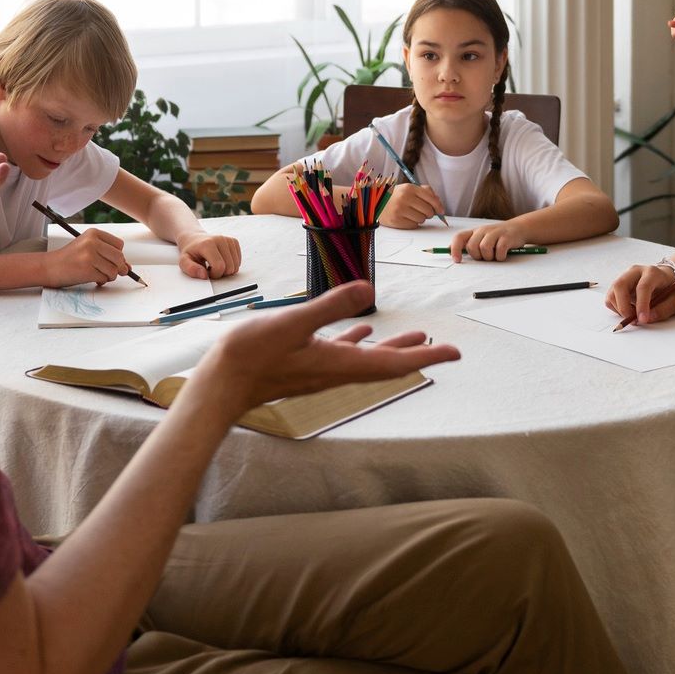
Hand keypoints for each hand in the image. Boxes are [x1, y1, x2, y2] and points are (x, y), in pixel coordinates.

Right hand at [45, 228, 130, 286]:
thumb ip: (108, 255)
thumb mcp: (89, 249)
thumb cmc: (70, 258)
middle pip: (119, 257)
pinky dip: (101, 281)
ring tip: (100, 275)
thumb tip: (128, 267)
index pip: (119, 245)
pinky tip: (93, 279)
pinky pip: (104, 278)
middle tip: (112, 272)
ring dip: (110, 276)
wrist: (50, 267)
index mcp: (93, 233)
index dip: (118, 256)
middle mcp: (92, 242)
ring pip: (114, 270)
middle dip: (119, 268)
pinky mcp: (86, 270)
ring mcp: (89, 256)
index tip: (112, 261)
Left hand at [177, 232, 241, 279]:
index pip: (219, 266)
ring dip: (226, 270)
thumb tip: (204, 275)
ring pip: (235, 265)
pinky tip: (222, 261)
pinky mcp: (234, 241)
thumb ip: (191, 269)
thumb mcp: (184, 261)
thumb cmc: (190, 251)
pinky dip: (231, 265)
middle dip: (220, 273)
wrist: (194, 239)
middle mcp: (220, 239)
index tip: (207, 272)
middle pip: (229, 267)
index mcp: (207, 244)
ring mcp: (228, 239)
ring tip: (215, 265)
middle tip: (210, 269)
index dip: (214, 275)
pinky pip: (238, 261)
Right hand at [191, 282, 459, 412]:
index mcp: (339, 364)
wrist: (220, 384)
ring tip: (417, 338)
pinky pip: (342, 354)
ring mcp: (321, 370)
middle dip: (418, 354)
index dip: (427, 357)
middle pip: (387, 365)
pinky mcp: (305, 365)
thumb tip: (368, 289)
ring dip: (393, 349)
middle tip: (446, 349)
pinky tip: (360, 333)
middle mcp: (336, 371)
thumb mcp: (293, 323)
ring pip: (368, 360)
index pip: (394, 364)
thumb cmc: (252, 354)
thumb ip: (331, 306)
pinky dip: (358, 343)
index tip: (454, 354)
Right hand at [381, 183, 445, 228]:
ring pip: (422, 219)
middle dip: (429, 213)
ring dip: (421, 218)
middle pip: (428, 211)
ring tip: (412, 213)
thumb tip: (438, 203)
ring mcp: (400, 210)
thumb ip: (425, 192)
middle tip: (424, 211)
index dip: (438, 206)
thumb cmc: (396, 196)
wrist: (376, 203)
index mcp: (410, 188)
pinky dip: (413, 223)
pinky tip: (407, 218)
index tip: (441, 211)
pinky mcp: (397, 220)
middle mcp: (405, 198)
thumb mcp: (409, 189)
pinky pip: (414, 225)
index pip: (431, 199)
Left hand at [448, 221, 531, 261]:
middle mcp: (483, 230)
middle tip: (486, 256)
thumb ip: (468, 244)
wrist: (519, 228)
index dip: (455, 249)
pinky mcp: (506, 237)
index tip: (456, 260)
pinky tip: (503, 254)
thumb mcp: (481, 238)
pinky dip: (500, 257)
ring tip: (495, 255)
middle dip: (477, 256)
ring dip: (489, 257)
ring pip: (484, 248)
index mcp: (475, 232)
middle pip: (472, 246)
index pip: (459, 237)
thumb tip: (451, 253)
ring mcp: (495, 233)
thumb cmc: (498, 237)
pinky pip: (499, 251)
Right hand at [605, 260, 674, 326]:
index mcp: (652, 273)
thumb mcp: (674, 301)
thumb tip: (646, 319)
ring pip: (612, 293)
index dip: (642, 305)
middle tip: (632, 320)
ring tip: (634, 314)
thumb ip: (662, 310)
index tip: (643, 320)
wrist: (665, 280)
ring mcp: (624, 277)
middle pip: (620, 285)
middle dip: (623, 307)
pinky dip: (617, 308)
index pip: (643, 287)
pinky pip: (610, 298)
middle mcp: (635, 272)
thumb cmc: (669, 290)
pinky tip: (629, 309)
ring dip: (620, 309)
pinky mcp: (617, 285)